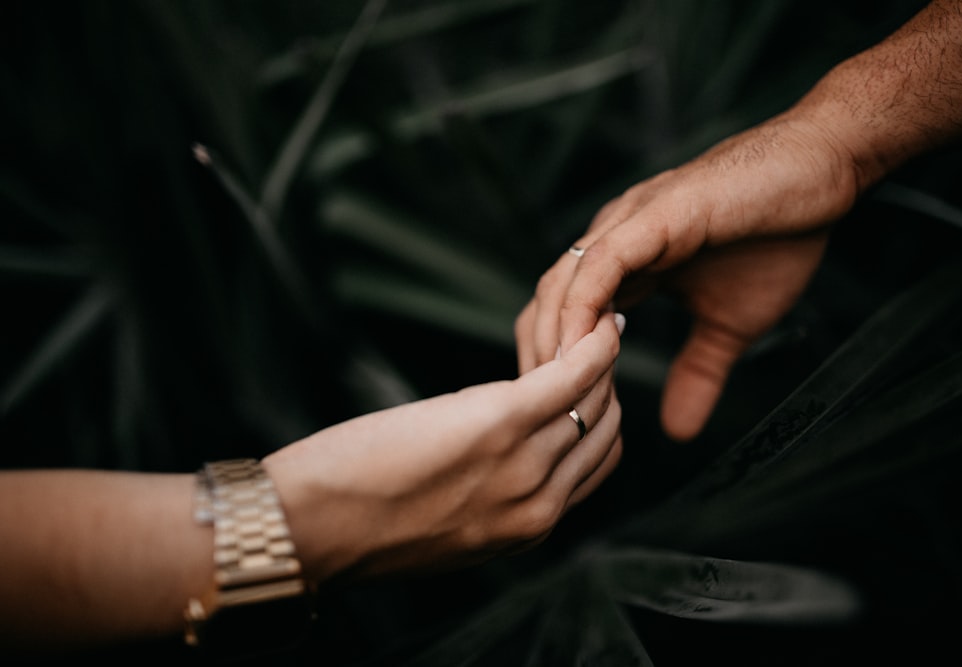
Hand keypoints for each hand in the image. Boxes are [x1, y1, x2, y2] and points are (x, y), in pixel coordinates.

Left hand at [264, 311, 624, 580]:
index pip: (596, 465)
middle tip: (592, 343)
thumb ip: (490, 500)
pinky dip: (592, 345)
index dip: (600, 419)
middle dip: (605, 385)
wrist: (313, 526)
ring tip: (590, 321)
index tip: (595, 382)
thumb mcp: (449, 528)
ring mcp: (523, 464)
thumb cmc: (361, 521)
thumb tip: (499, 461)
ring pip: (595, 400)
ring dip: (599, 357)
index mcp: (527, 529)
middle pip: (605, 432)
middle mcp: (538, 504)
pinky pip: (572, 376)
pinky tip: (595, 320)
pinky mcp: (499, 421)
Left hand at [516, 113, 852, 440]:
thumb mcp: (730, 326)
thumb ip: (697, 372)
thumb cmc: (775, 238)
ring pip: (563, 284)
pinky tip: (586, 345)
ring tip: (561, 392)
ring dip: (556, 339)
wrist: (820, 172)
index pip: (561, 317)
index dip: (554, 367)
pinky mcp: (654, 214)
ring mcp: (627, 224)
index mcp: (621, 265)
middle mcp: (611, 241)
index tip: (563, 415)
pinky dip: (586, 304)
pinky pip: (602, 262)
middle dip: (541, 362)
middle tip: (551, 415)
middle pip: (546, 304)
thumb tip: (679, 431)